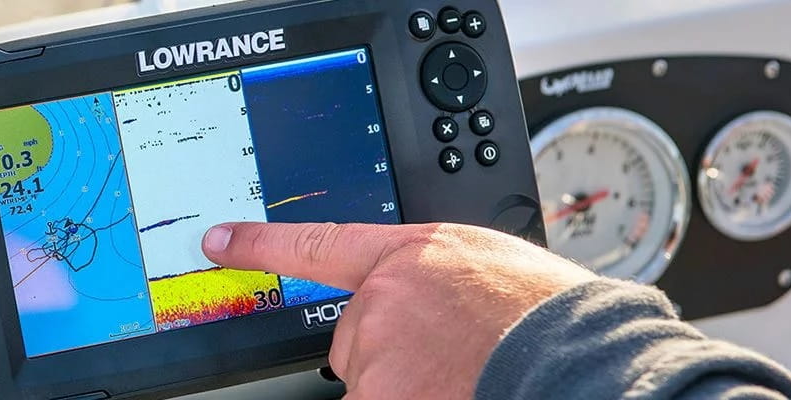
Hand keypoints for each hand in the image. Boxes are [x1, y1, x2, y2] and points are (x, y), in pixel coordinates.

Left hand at [201, 222, 596, 398]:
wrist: (570, 358)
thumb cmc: (546, 320)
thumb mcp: (492, 271)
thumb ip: (440, 280)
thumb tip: (430, 304)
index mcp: (414, 254)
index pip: (319, 243)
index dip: (263, 244)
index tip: (220, 243)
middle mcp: (383, 298)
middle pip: (357, 339)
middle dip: (393, 355)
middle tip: (450, 357)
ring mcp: (376, 351)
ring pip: (372, 381)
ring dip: (410, 385)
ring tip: (464, 375)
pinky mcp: (378, 394)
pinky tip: (453, 390)